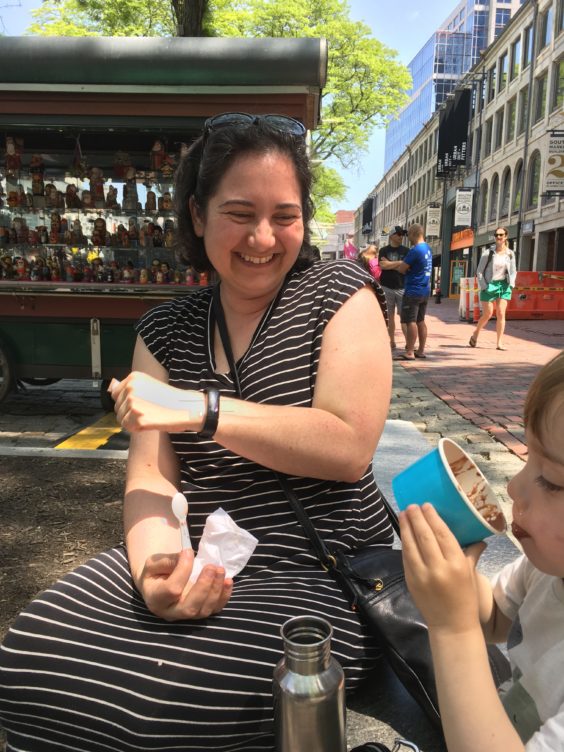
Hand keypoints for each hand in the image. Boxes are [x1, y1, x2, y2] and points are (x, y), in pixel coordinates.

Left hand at [109, 373, 203, 432]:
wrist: (185, 408)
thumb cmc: (169, 399)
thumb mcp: (147, 386)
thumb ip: (129, 388)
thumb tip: (110, 390)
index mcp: (134, 377)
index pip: (116, 393)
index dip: (125, 402)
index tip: (139, 404)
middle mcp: (131, 388)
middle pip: (117, 407)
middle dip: (128, 412)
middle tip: (148, 410)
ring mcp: (134, 403)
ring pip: (121, 418)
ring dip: (132, 421)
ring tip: (149, 415)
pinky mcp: (137, 417)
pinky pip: (128, 427)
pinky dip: (137, 428)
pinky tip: (150, 422)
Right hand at [138, 549, 232, 620]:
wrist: (158, 586)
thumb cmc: (155, 573)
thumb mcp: (154, 563)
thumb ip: (169, 560)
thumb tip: (188, 555)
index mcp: (156, 599)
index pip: (172, 589)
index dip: (183, 570)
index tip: (188, 552)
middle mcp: (171, 612)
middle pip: (189, 608)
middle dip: (204, 586)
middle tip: (211, 567)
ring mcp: (186, 616)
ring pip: (204, 611)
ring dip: (216, 590)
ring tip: (221, 570)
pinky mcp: (200, 613)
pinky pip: (214, 610)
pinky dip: (224, 596)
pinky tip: (228, 581)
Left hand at [400, 504, 485, 633]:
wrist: (452, 626)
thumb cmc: (465, 599)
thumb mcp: (471, 575)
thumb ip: (472, 553)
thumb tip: (480, 538)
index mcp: (457, 564)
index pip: (442, 535)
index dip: (433, 518)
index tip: (426, 505)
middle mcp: (438, 568)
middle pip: (425, 537)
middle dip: (417, 518)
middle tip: (412, 505)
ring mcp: (422, 575)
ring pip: (411, 545)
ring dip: (406, 528)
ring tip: (403, 514)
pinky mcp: (411, 581)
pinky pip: (406, 558)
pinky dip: (404, 544)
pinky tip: (403, 534)